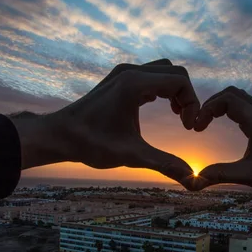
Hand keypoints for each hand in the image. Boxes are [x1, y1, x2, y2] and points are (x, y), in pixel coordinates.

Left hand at [13, 59, 199, 188]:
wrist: (58, 136)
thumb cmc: (91, 144)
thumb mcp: (132, 156)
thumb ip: (164, 164)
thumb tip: (193, 180)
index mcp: (134, 84)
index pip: (180, 81)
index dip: (192, 104)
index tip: (188, 128)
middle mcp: (130, 72)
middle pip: (175, 72)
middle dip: (187, 96)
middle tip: (185, 123)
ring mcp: (123, 74)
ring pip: (164, 71)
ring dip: (176, 92)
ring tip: (177, 116)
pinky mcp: (119, 80)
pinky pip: (151, 76)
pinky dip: (163, 90)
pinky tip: (162, 110)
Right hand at [192, 86, 251, 199]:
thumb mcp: (249, 177)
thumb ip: (220, 174)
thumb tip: (193, 181)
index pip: (227, 100)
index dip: (207, 109)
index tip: (197, 128)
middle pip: (231, 93)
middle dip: (211, 105)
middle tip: (198, 124)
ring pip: (239, 96)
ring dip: (220, 105)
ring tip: (207, 123)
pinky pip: (247, 104)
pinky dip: (231, 108)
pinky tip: (224, 124)